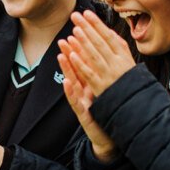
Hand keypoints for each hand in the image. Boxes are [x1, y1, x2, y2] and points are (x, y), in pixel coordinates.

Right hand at [58, 41, 117, 162]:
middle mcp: (84, 91)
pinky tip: (67, 84)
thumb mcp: (104, 91)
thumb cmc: (106, 112)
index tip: (77, 33)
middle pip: (76, 70)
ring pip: (73, 83)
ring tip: (61, 56)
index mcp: (91, 83)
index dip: (81, 49)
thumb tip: (103, 58)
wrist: (108, 136)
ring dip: (66, 69)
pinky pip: (76, 102)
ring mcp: (82, 102)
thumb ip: (101, 76)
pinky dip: (71, 92)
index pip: (85, 63)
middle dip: (70, 54)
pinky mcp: (83, 114)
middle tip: (63, 39)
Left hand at [65, 10, 135, 96]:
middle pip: (99, 43)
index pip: (108, 36)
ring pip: (94, 56)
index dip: (97, 24)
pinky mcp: (101, 87)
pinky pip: (89, 74)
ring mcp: (108, 75)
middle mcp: (116, 64)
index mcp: (123, 57)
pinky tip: (72, 54)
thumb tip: (110, 32)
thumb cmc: (131, 81)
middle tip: (75, 16)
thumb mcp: (130, 63)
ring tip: (74, 31)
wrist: (135, 104)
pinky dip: (81, 64)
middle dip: (87, 28)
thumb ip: (121, 47)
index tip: (87, 13)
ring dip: (84, 43)